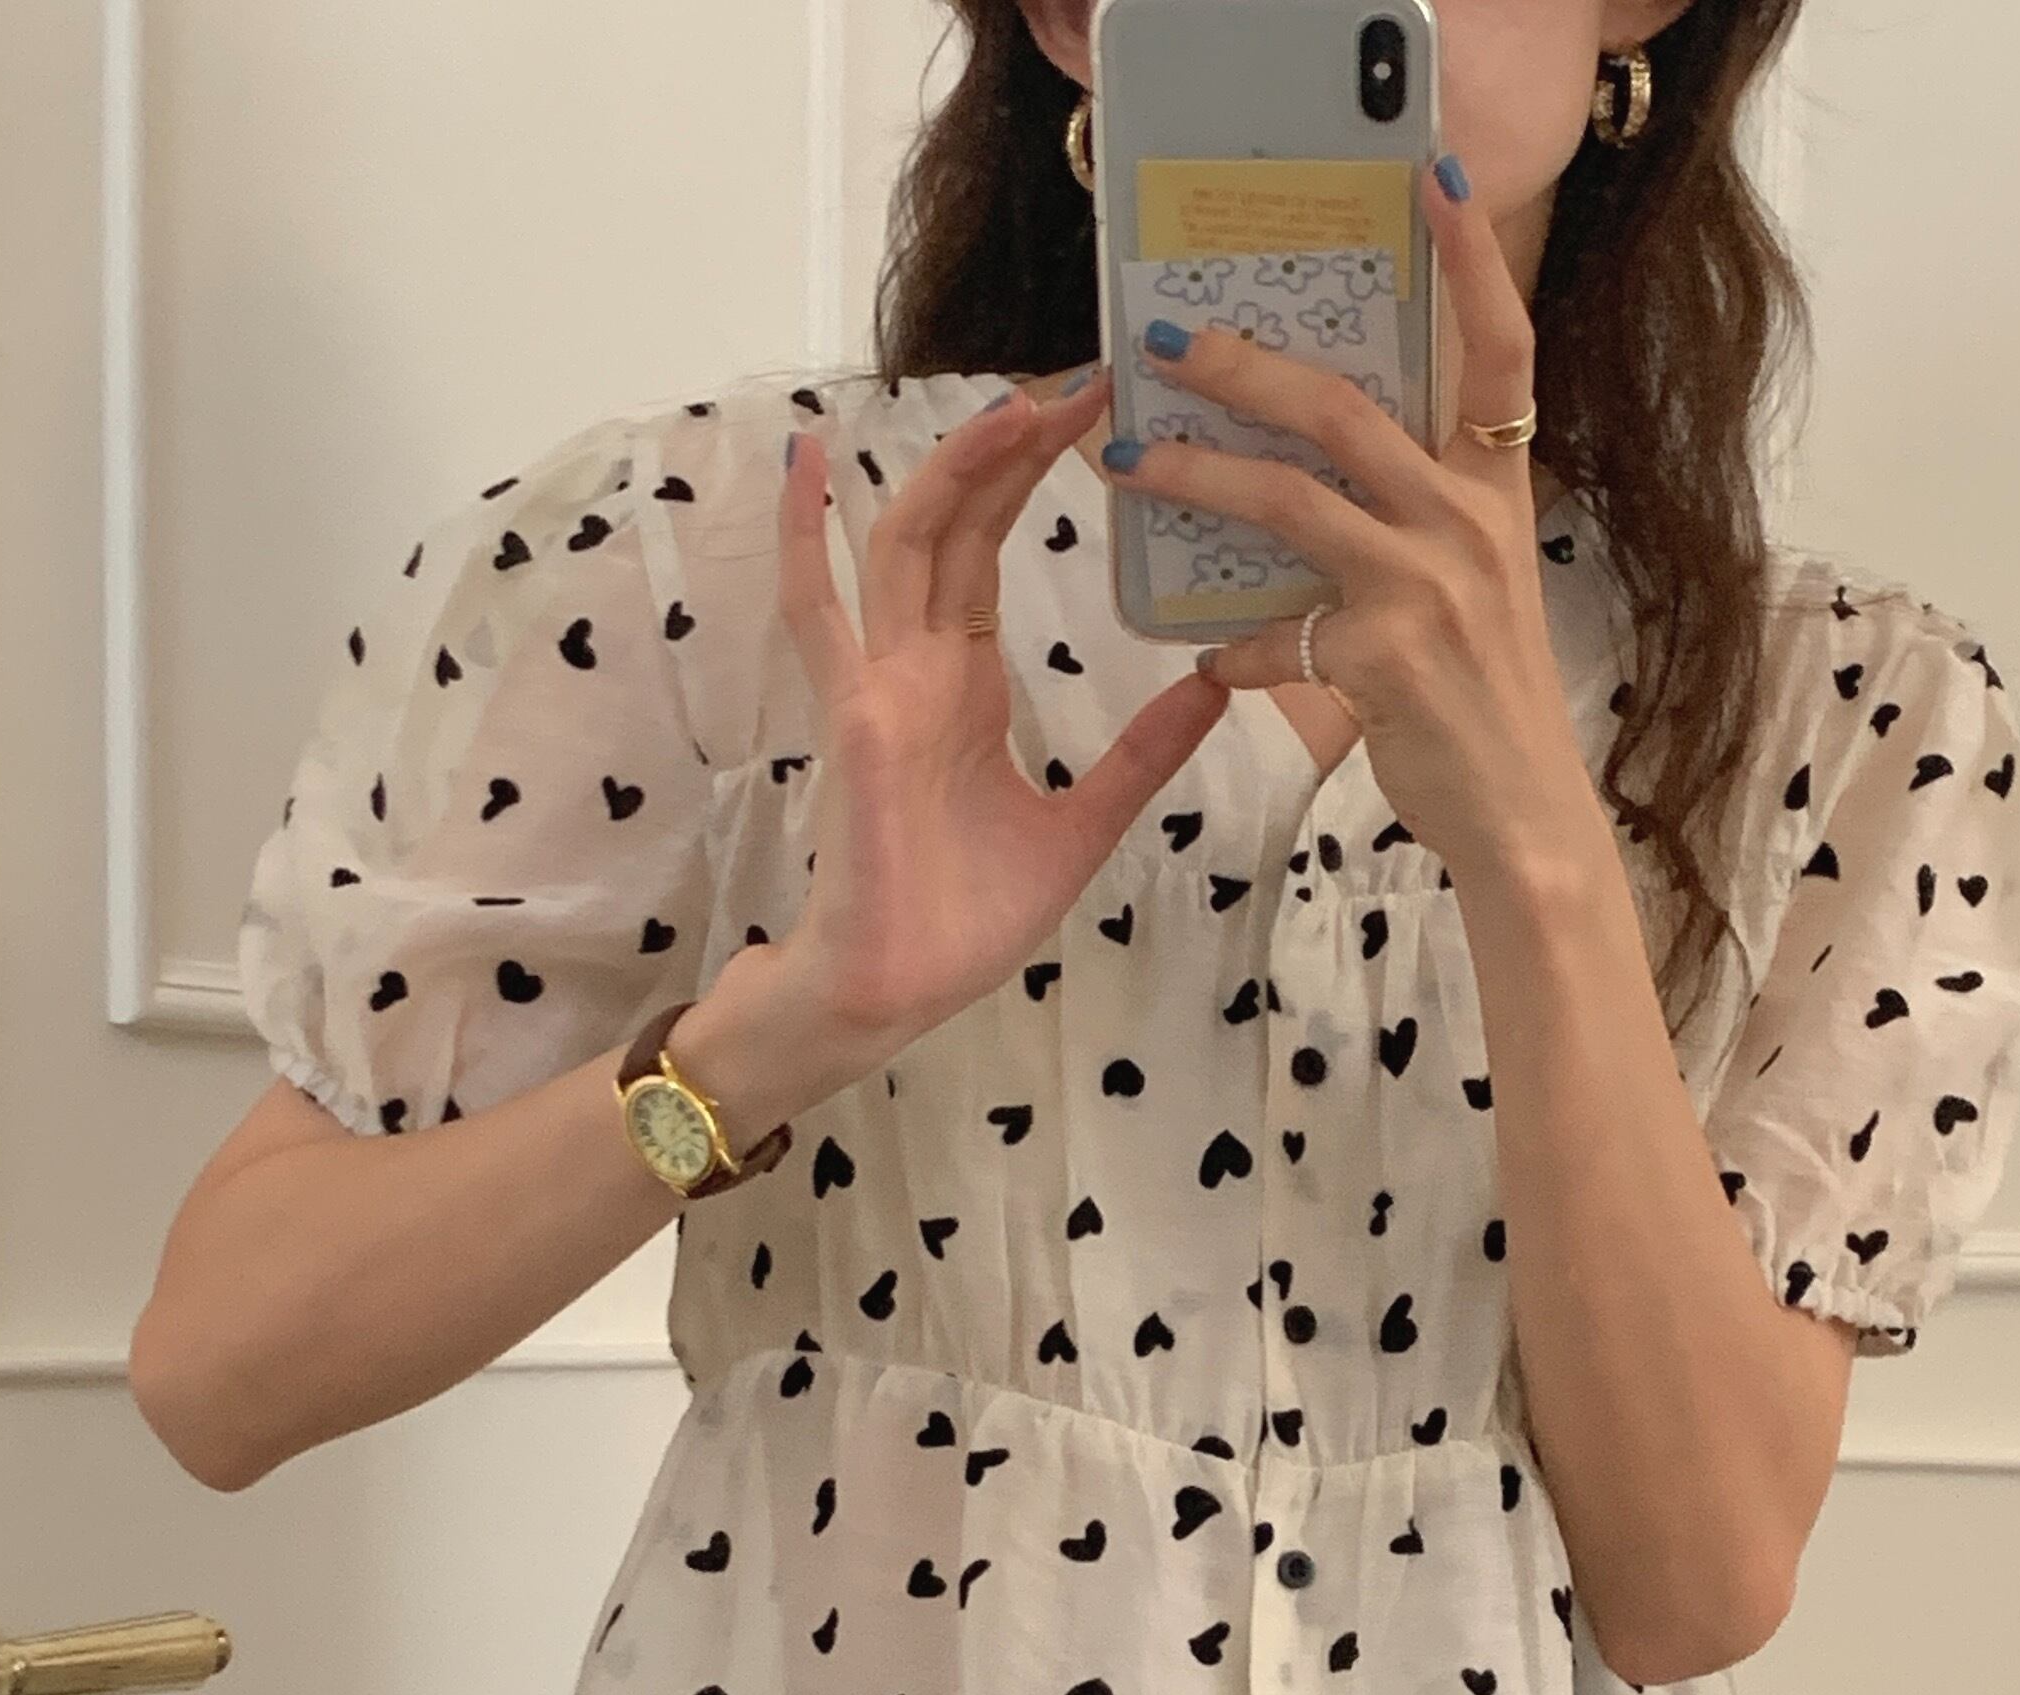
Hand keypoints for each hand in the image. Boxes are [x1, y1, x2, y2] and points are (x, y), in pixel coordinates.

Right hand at [712, 371, 1230, 1095]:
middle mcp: (916, 666)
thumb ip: (1139, 757)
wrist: (902, 989)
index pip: (991, 551)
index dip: (1030, 479)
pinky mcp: (856, 716)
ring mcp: (878, 683)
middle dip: (1010, 450)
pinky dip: (804, 538)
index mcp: (963, 685)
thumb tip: (1215, 691)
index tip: (1093, 419)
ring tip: (1013, 402)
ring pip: (907, 543)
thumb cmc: (966, 918)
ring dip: (953, 469)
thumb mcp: (1083, 825)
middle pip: (957, 524)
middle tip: (1079, 380)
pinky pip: (818, 614)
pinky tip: (807, 462)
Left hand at [1101, 162, 1609, 885]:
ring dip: (1197, 474)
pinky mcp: (1384, 660)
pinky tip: (1212, 659)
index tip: (1434, 174)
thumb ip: (1415, 516)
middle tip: (1170, 340)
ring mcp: (1428, 588)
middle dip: (1245, 365)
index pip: (1499, 347)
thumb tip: (1316, 468)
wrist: (1524, 816)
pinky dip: (1236, 648)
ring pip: (1289, 499)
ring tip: (1130, 462)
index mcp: (1495, 487)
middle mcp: (1468, 522)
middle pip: (1345, 408)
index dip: (1471, 257)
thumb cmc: (1488, 697)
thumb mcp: (1477, 584)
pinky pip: (1275, 634)